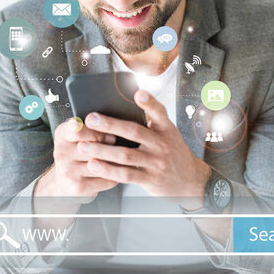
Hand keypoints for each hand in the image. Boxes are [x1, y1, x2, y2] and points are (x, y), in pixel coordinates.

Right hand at [34, 117, 117, 203]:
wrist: (66, 180)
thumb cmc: (79, 153)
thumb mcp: (81, 135)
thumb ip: (94, 129)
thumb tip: (112, 136)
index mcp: (62, 134)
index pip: (80, 129)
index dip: (98, 132)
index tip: (110, 135)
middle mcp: (61, 152)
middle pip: (96, 147)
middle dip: (111, 148)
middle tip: (120, 150)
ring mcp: (67, 171)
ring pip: (103, 164)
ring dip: (116, 163)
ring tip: (120, 162)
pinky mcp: (77, 187)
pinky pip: (105, 180)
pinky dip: (114, 177)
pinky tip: (114, 174)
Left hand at [79, 90, 211, 208]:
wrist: (190, 180)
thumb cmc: (172, 152)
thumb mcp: (168, 133)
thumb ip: (151, 121)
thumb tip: (126, 102)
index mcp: (166, 129)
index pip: (159, 112)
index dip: (149, 102)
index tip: (138, 93)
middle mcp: (162, 144)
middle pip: (134, 132)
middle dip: (110, 125)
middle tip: (91, 119)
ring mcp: (156, 163)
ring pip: (126, 155)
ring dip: (102, 150)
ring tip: (83, 146)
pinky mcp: (150, 179)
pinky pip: (126, 175)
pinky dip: (108, 170)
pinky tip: (94, 165)